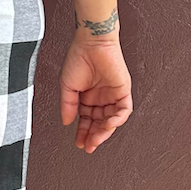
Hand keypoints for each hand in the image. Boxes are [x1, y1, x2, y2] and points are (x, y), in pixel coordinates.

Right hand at [59, 35, 132, 152]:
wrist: (92, 43)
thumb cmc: (79, 58)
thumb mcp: (67, 86)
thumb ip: (68, 106)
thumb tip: (67, 122)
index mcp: (87, 97)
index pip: (87, 121)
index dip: (83, 133)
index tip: (79, 143)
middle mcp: (100, 98)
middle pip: (99, 123)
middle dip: (93, 136)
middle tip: (88, 146)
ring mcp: (112, 96)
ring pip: (111, 120)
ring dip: (104, 131)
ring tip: (96, 139)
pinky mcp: (123, 91)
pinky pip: (124, 110)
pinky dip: (117, 119)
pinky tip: (108, 124)